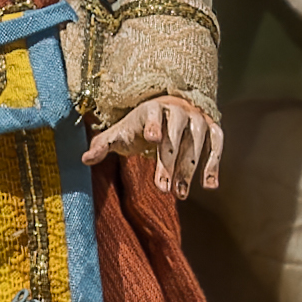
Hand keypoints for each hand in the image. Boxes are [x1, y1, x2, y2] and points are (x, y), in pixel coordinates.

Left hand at [86, 89, 222, 195]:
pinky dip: (214, 163)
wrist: (169, 109)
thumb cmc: (141, 125)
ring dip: (189, 168)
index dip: (154, 125)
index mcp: (151, 108)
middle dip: (169, 162)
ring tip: (180, 193)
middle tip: (163, 188)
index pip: (153, 114)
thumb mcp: (121, 132)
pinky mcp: (212, 127)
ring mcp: (196, 118)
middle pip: (174, 134)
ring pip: (195, 141)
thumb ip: (103, 144)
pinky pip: (217, 144)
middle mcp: (177, 109)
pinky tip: (209, 185)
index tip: (152, 139)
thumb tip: (84, 159)